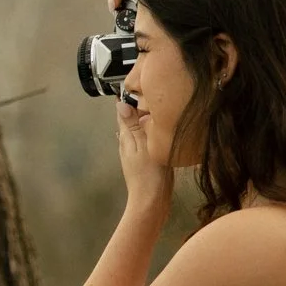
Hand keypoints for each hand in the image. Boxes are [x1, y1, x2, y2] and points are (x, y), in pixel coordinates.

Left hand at [115, 99, 172, 215]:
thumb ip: (134, 126)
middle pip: (133, 117)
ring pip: (142, 127)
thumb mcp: (143, 146)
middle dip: (141, 104)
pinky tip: (164, 129)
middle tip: (155, 90)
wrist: (152, 203)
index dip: (129, 96)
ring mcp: (137, 151)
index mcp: (126, 136)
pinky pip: (149, 138)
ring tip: (161, 105)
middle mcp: (129, 142)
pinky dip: (155, 130)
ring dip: (148, 117)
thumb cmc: (149, 176)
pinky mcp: (147, 159)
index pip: (123, 110)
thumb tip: (121, 104)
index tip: (139, 82)